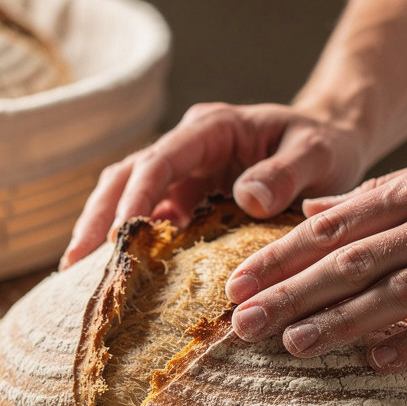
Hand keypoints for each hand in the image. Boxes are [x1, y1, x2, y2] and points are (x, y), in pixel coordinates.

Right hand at [59, 101, 365, 267]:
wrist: (331, 148)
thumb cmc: (326, 149)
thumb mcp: (318, 156)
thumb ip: (287, 175)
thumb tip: (246, 199)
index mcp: (212, 127)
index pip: (161, 159)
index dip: (137, 196)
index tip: (120, 235)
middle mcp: (188, 146)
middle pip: (126, 176)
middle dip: (98, 219)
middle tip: (75, 265)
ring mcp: (183, 173)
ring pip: (126, 196)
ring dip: (101, 233)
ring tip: (78, 277)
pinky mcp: (185, 198)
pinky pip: (148, 220)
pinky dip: (128, 245)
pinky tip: (114, 277)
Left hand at [225, 124, 406, 369]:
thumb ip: (378, 198)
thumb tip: (314, 212)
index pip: (335, 225)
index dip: (283, 256)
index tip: (239, 283)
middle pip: (355, 258)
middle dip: (293, 292)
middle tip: (244, 323)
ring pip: (401, 288)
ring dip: (343, 319)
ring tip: (294, 344)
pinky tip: (378, 360)